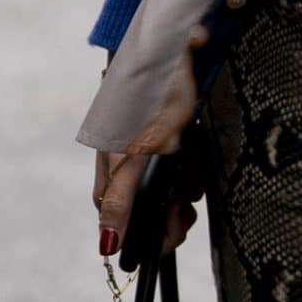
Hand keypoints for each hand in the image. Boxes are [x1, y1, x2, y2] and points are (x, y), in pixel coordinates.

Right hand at [92, 25, 207, 254]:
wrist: (168, 53)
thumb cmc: (149, 99)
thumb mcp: (136, 153)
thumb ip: (120, 202)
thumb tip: (107, 247)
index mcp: (112, 177)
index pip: (125, 227)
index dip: (152, 235)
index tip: (174, 226)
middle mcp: (125, 170)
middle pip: (148, 214)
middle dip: (172, 213)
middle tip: (186, 204)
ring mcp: (146, 158)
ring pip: (167, 195)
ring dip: (184, 192)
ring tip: (191, 178)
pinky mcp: (165, 146)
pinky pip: (178, 174)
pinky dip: (188, 174)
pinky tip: (194, 165)